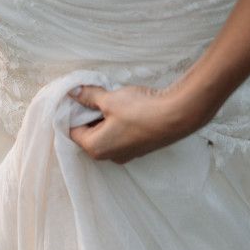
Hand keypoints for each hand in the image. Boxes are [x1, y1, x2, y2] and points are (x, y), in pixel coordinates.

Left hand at [67, 82, 213, 164]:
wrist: (177, 116)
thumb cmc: (140, 110)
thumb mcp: (109, 99)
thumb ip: (88, 96)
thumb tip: (74, 92)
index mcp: (96, 148)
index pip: (72, 131)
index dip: (71, 112)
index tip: (75, 97)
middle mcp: (109, 156)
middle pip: (89, 134)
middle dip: (89, 114)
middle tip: (92, 95)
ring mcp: (126, 154)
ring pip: (106, 134)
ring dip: (104, 117)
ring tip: (110, 99)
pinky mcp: (139, 148)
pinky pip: (120, 135)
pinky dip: (118, 122)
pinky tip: (125, 107)